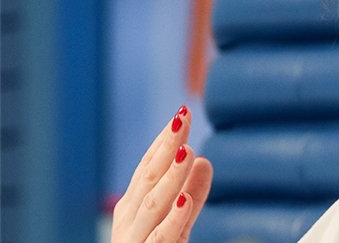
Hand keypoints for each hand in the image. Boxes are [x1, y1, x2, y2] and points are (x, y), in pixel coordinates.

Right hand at [111, 106, 213, 242]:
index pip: (148, 167)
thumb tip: (205, 159)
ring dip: (170, 176)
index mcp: (133, 208)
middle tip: (183, 117)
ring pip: (153, 205)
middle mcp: (129, 221)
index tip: (182, 112)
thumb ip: (191, 193)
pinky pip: (160, 240)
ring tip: (187, 151)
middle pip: (148, 178)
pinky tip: (185, 201)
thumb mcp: (177, 221)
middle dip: (165, 147)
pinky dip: (171, 220)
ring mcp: (135, 241)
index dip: (164, 140)